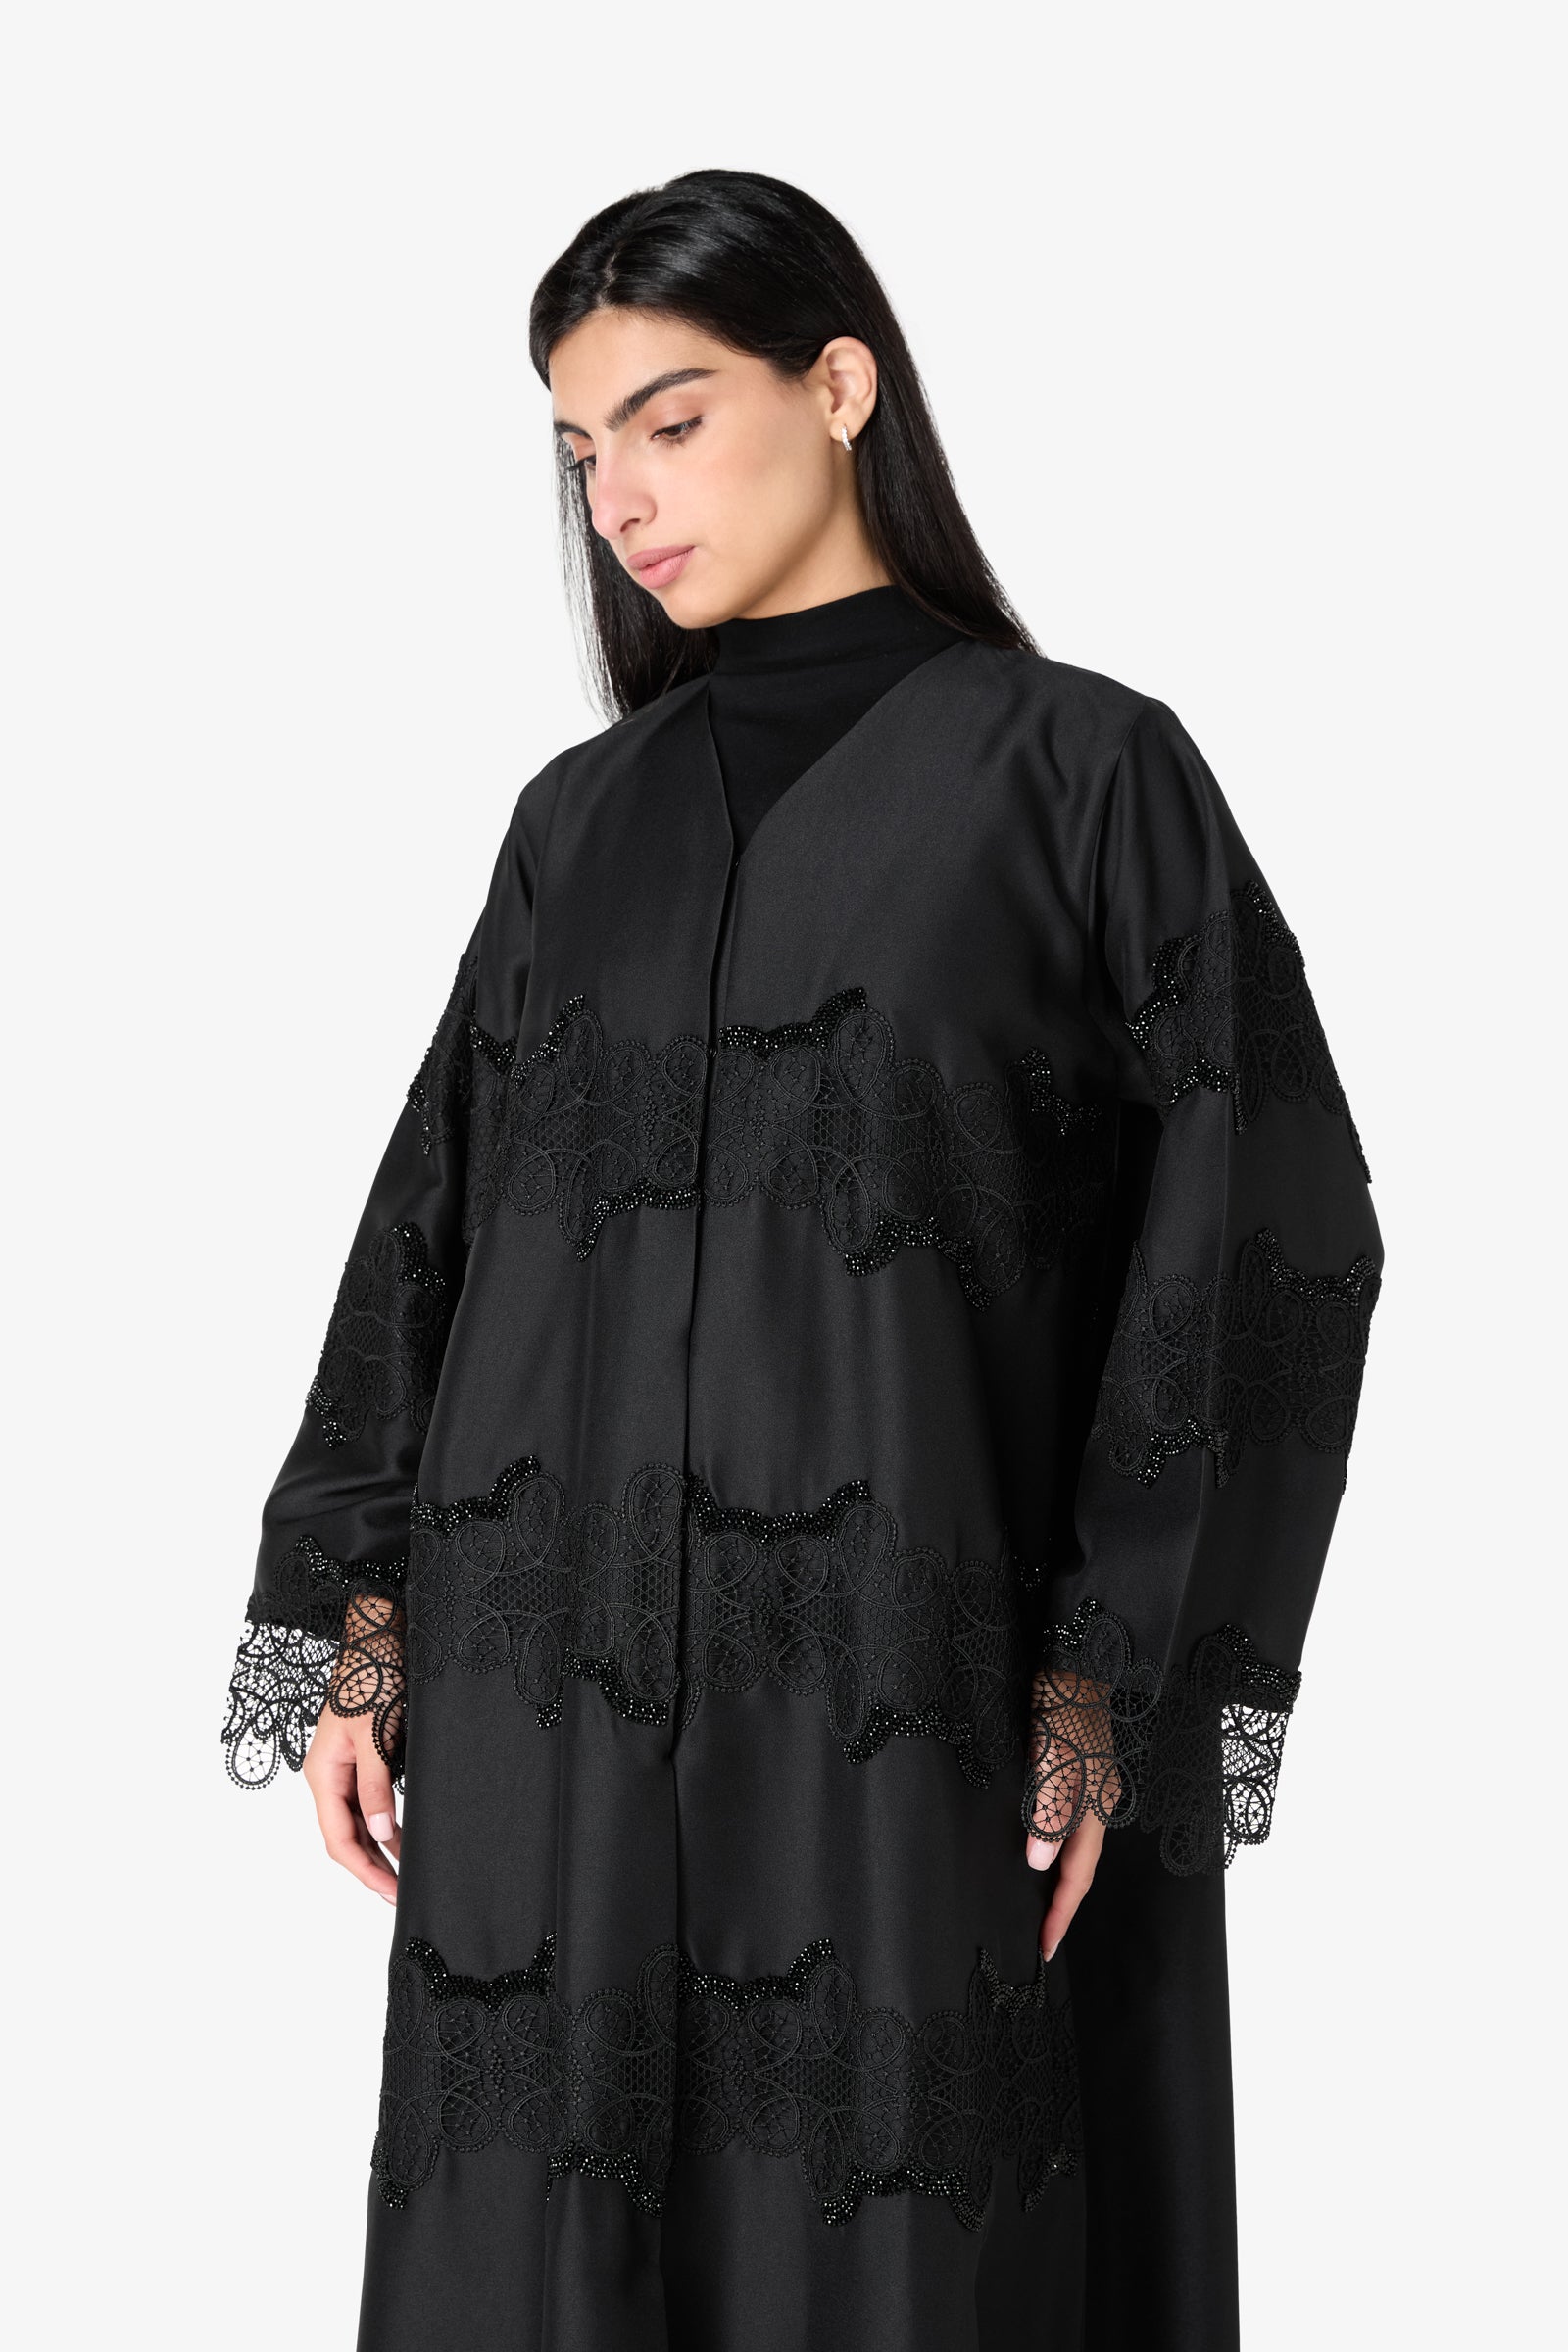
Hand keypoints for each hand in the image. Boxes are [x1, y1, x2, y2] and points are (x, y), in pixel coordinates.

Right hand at [302, 1591, 405, 1903]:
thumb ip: (375, 1786)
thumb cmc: (372, 1675)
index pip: (338, 1839)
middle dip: (373, 1867)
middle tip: (404, 1893)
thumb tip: (380, 1834)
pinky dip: (386, 1821)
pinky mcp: (364, 1754)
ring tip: (410, 1870)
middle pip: (346, 1835)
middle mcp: (329, 1774)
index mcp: (323, 1773)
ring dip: (382, 1847)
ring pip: (358, 1820)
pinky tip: (406, 1833)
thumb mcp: (374, 1734)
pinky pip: (370, 1800)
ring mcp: (344, 1765)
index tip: (392, 1893)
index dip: (365, 1871)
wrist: (380, 1632)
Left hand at [1024, 1659, 1124, 1963]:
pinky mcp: (1075, 1772)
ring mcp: (1090, 1787)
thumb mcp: (1050, 1752)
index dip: (1060, 1913)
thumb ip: (1048, 1807)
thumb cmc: (1061, 1700)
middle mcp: (1098, 1801)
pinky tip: (1036, 1853)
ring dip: (1056, 1882)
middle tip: (1038, 1941)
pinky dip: (1052, 1851)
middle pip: (1079, 1868)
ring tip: (1036, 1909)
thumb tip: (1039, 1862)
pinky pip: (1066, 1826)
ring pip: (1074, 1849)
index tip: (1042, 1948)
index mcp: (1097, 1803)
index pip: (1077, 1874)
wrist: (1072, 1655)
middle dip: (1061, 1907)